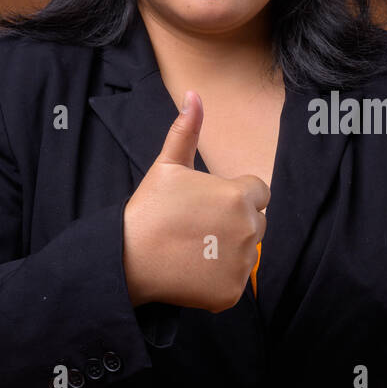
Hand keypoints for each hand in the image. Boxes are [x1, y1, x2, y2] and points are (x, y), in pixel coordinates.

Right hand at [122, 91, 268, 312]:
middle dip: (235, 223)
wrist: (127, 259)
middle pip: (257, 223)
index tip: (207, 205)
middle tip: (198, 228)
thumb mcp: (167, 166)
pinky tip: (193, 271)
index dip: (235, 196)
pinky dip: (219, 280)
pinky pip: (235, 281)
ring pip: (248, 252)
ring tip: (194, 249)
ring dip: (229, 251)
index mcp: (239, 196)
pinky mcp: (233, 292)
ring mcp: (243, 264)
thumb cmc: (148, 210)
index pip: (259, 193)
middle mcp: (249, 229)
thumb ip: (187, 131)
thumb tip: (194, 95)